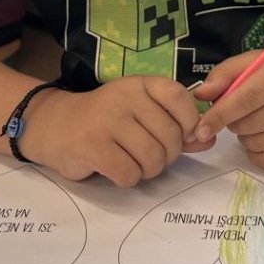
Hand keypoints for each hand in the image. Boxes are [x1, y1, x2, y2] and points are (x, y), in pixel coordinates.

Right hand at [19, 76, 207, 185]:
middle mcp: (124, 97)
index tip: (181, 136)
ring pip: (153, 159)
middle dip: (167, 156)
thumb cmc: (105, 121)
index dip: (189, 123)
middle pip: (170, 137)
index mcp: (139, 84)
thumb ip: (176, 126)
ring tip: (133, 163)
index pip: (180, 98)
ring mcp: (107, 121)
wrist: (54, 125)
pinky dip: (128, 179)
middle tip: (149, 155)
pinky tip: (116, 169)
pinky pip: (130, 174)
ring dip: (149, 171)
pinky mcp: (93, 146)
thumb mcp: (140, 114)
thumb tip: (209, 138)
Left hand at [185, 53, 263, 170]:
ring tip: (262, 120)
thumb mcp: (261, 61)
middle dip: (235, 121)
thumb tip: (200, 95)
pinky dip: (257, 152)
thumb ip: (227, 73)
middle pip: (246, 125)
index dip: (219, 114)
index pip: (246, 98)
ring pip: (253, 144)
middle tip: (246, 110)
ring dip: (246, 136)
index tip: (200, 128)